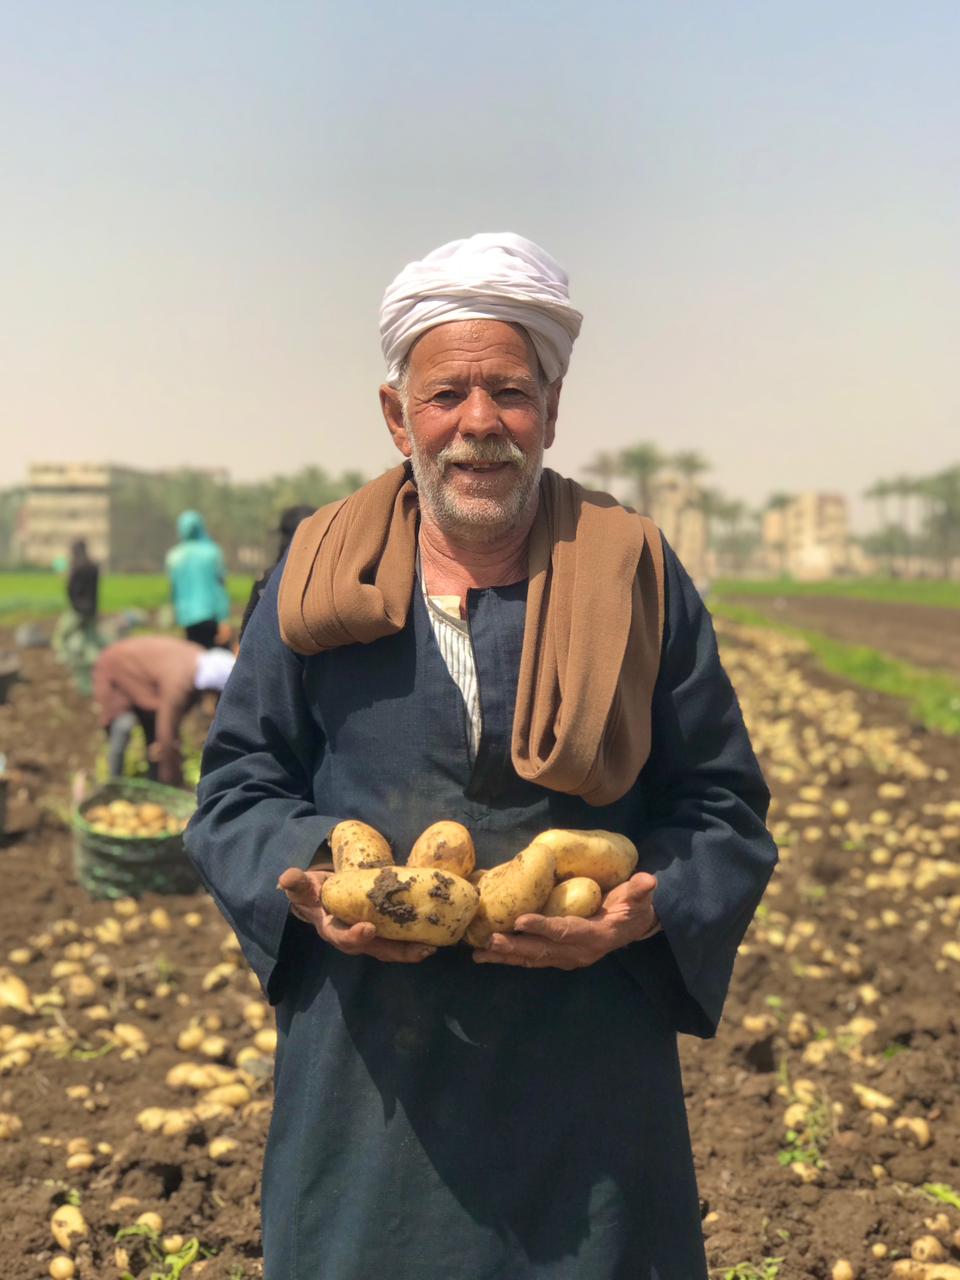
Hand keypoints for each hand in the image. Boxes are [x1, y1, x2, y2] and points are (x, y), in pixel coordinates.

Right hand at [277, 867, 435, 963]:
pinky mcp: (382, 932)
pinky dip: (414, 941)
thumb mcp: (302, 887)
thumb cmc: (312, 892)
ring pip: (390, 949)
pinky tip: (434, 938)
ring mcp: (368, 939)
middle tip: (419, 948)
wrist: (320, 898)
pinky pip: (398, 941)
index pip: (342, 937)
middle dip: (397, 951)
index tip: (368, 928)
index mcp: (331, 929)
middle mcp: (351, 938)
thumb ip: (296, 884)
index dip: (354, 936)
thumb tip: (286, 877)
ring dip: (411, 951)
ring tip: (432, 947)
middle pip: (375, 950)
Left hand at [473, 871, 659, 969]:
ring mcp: (566, 958)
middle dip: (514, 947)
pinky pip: (531, 959)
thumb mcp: (639, 898)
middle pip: (542, 951)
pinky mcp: (557, 957)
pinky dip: (510, 957)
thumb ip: (640, 890)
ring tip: (479, 953)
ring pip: (532, 959)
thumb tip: (649, 881)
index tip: (521, 920)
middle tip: (489, 940)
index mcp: (595, 936)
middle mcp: (578, 953)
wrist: (634, 928)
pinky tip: (489, 954)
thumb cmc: (632, 907)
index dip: (544, 927)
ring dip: (506, 956)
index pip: (566, 931)